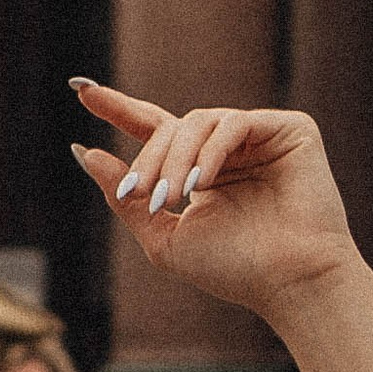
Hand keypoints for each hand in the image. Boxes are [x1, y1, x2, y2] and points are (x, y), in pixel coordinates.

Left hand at [68, 80, 360, 318]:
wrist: (290, 282)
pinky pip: (234, 123)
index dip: (119, 108)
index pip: (155, 128)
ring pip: (198, 122)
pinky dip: (211, 151)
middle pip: (170, 128)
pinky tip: (203, 182)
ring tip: (172, 197)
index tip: (81, 89)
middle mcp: (229, 149)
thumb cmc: (234, 268)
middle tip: (138, 192)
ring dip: (175, 159)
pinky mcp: (290, 129)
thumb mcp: (163, 237)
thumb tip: (83, 151)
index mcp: (201, 171)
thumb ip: (123, 197)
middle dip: (148, 158)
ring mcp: (260, 136)